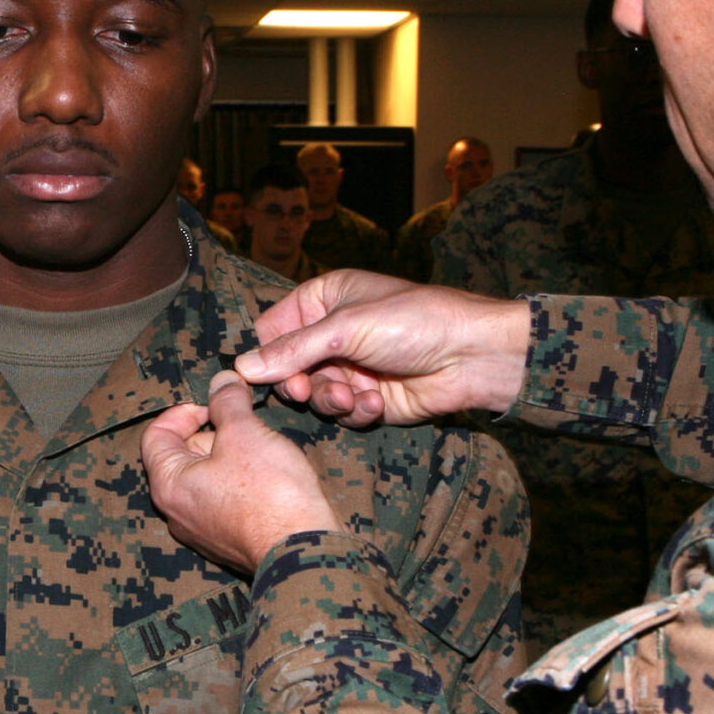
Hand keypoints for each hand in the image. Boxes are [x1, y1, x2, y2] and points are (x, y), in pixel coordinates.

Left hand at [142, 372, 337, 574]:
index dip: (184, 411)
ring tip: (262, 447)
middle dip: (213, 432)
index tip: (216, 404)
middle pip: (182, 455)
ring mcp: (203, 530)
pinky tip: (270, 475)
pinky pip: (226, 500)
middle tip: (246, 423)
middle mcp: (178, 513)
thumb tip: (222, 382)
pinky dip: (242, 481)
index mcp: (169, 485)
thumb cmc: (270, 493)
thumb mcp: (245, 433)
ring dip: (231, 455)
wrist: (305, 549)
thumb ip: (228, 403)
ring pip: (207, 477)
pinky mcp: (229, 541)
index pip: (155, 435)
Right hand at [236, 272, 531, 428]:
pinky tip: (378, 402)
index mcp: (324, 300)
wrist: (472, 355)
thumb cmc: (415, 322)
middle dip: (300, 383)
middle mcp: (333, 334)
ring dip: (330, 400)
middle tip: (305, 391)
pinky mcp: (369, 398)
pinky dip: (356, 411)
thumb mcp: (346, 328)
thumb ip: (292, 350)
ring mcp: (352, 367)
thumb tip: (242, 369)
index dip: (268, 354)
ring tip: (353, 396)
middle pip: (288, 368)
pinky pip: (343, 413)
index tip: (269, 374)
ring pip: (314, 395)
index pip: (273, 328)